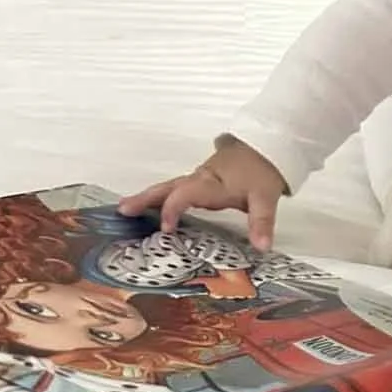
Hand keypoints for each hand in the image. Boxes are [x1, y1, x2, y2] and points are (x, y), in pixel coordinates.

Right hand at [118, 135, 287, 250]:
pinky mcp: (203, 179)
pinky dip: (162, 197)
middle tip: (123, 210)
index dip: (172, 210)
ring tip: (126, 209)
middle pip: (168, 188)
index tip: (165, 228)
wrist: (269, 145)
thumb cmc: (263, 169)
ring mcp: (200, 178)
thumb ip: (261, 222)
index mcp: (211, 183)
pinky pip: (177, 188)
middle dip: (145, 199)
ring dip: (149, 198)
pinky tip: (153, 206)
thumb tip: (262, 246)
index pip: (185, 194)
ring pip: (170, 187)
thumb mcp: (265, 196)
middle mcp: (201, 179)